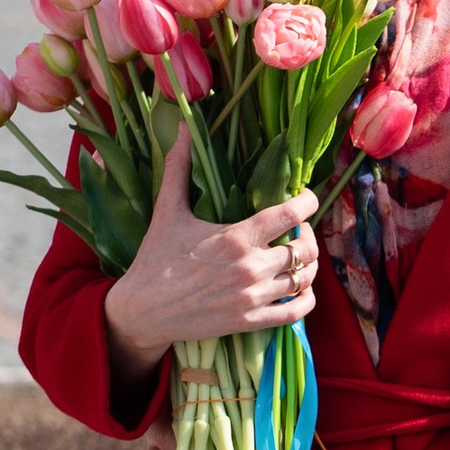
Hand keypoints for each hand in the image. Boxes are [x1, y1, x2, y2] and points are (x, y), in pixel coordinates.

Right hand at [102, 128, 317, 408]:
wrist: (141, 311)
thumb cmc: (155, 258)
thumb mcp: (167, 210)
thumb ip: (179, 168)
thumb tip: (183, 128)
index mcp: (235, 237)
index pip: (290, 214)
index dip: (308, 202)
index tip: (307, 197)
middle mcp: (250, 267)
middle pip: (304, 248)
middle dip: (308, 236)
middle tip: (299, 230)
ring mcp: (252, 297)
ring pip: (304, 279)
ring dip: (309, 266)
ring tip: (299, 257)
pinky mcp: (250, 322)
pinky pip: (296, 312)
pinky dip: (306, 300)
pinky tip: (299, 289)